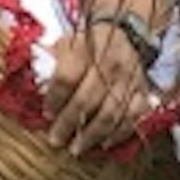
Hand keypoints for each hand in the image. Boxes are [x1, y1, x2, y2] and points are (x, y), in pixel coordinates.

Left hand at [41, 16, 155, 155]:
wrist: (127, 31)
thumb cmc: (89, 42)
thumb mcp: (68, 41)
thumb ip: (53, 62)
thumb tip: (37, 86)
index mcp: (87, 49)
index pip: (67, 77)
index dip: (55, 98)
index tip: (46, 113)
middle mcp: (109, 64)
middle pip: (86, 100)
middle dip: (69, 123)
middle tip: (55, 140)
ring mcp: (129, 80)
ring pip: (110, 112)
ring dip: (92, 134)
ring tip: (76, 149)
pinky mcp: (143, 90)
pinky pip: (134, 116)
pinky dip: (120, 132)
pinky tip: (105, 144)